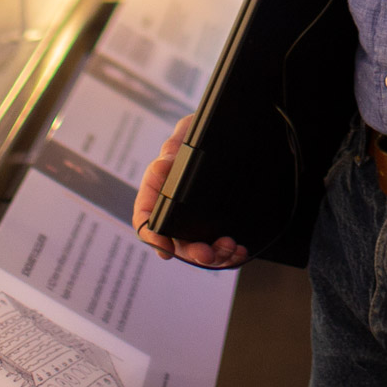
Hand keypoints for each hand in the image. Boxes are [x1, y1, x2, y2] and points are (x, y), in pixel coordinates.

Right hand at [132, 114, 247, 267]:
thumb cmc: (201, 131)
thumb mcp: (190, 131)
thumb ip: (176, 147)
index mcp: (159, 188)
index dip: (151, 235)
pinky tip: (240, 250)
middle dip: (191, 253)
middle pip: (175, 241)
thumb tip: (163, 165)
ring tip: (230, 247)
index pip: (146, 217)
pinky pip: (220, 248)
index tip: (164, 246)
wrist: (234, 132)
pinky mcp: (219, 225)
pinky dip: (230, 254)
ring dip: (214, 256)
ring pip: (199, 249)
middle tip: (208, 253)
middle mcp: (175, 209)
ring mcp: (197, 219)